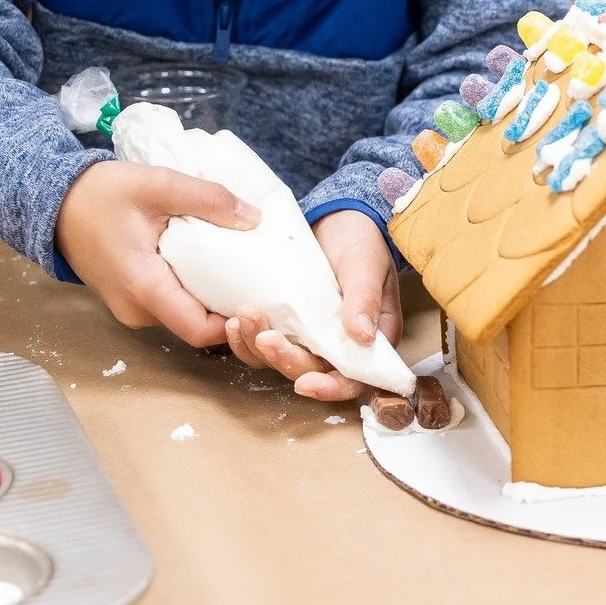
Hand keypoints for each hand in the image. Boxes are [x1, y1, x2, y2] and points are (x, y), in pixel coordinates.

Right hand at [55, 159, 258, 347]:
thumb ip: (206, 199)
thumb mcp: (158, 184)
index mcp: (144, 288)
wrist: (55, 201)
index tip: (263, 297)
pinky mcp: (131, 298)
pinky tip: (214, 263)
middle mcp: (138, 310)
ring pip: (184, 314)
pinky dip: (194, 289)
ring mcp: (132, 308)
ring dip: (212, 296)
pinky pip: (171, 303)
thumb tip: (253, 218)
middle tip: (263, 278)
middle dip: (230, 307)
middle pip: (196, 324)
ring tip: (244, 266)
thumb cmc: (103, 193)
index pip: (199, 330)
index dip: (235, 322)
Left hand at [224, 209, 400, 400]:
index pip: (354, 378)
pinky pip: (265, 342)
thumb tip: (363, 336)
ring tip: (242, 321)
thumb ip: (366, 298)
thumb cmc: (362, 239)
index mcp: (371, 339)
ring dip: (260, 349)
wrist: (338, 216)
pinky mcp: (287, 322)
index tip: (305, 383)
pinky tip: (234, 320)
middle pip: (312, 371)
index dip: (331, 388)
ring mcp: (311, 335)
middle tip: (264, 337)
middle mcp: (340, 345)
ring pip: (283, 360)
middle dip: (285, 360)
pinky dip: (248, 338)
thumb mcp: (368, 264)